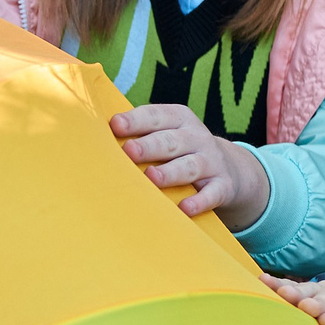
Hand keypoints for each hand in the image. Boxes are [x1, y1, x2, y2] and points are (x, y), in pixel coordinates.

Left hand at [109, 102, 268, 222]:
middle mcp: (197, 137)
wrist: (231, 169)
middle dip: (150, 146)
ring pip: (190, 166)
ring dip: (170, 172)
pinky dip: (199, 201)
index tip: (115, 125)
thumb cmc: (180, 149)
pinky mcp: (223, 186)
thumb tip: (93, 134)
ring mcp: (212, 162)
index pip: (157, 116)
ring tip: (151, 178)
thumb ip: (140, 132)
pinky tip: (184, 208)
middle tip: (129, 152)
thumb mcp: (168, 133)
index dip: (136, 120)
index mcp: (179, 119)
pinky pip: (212, 194)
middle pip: (171, 141)